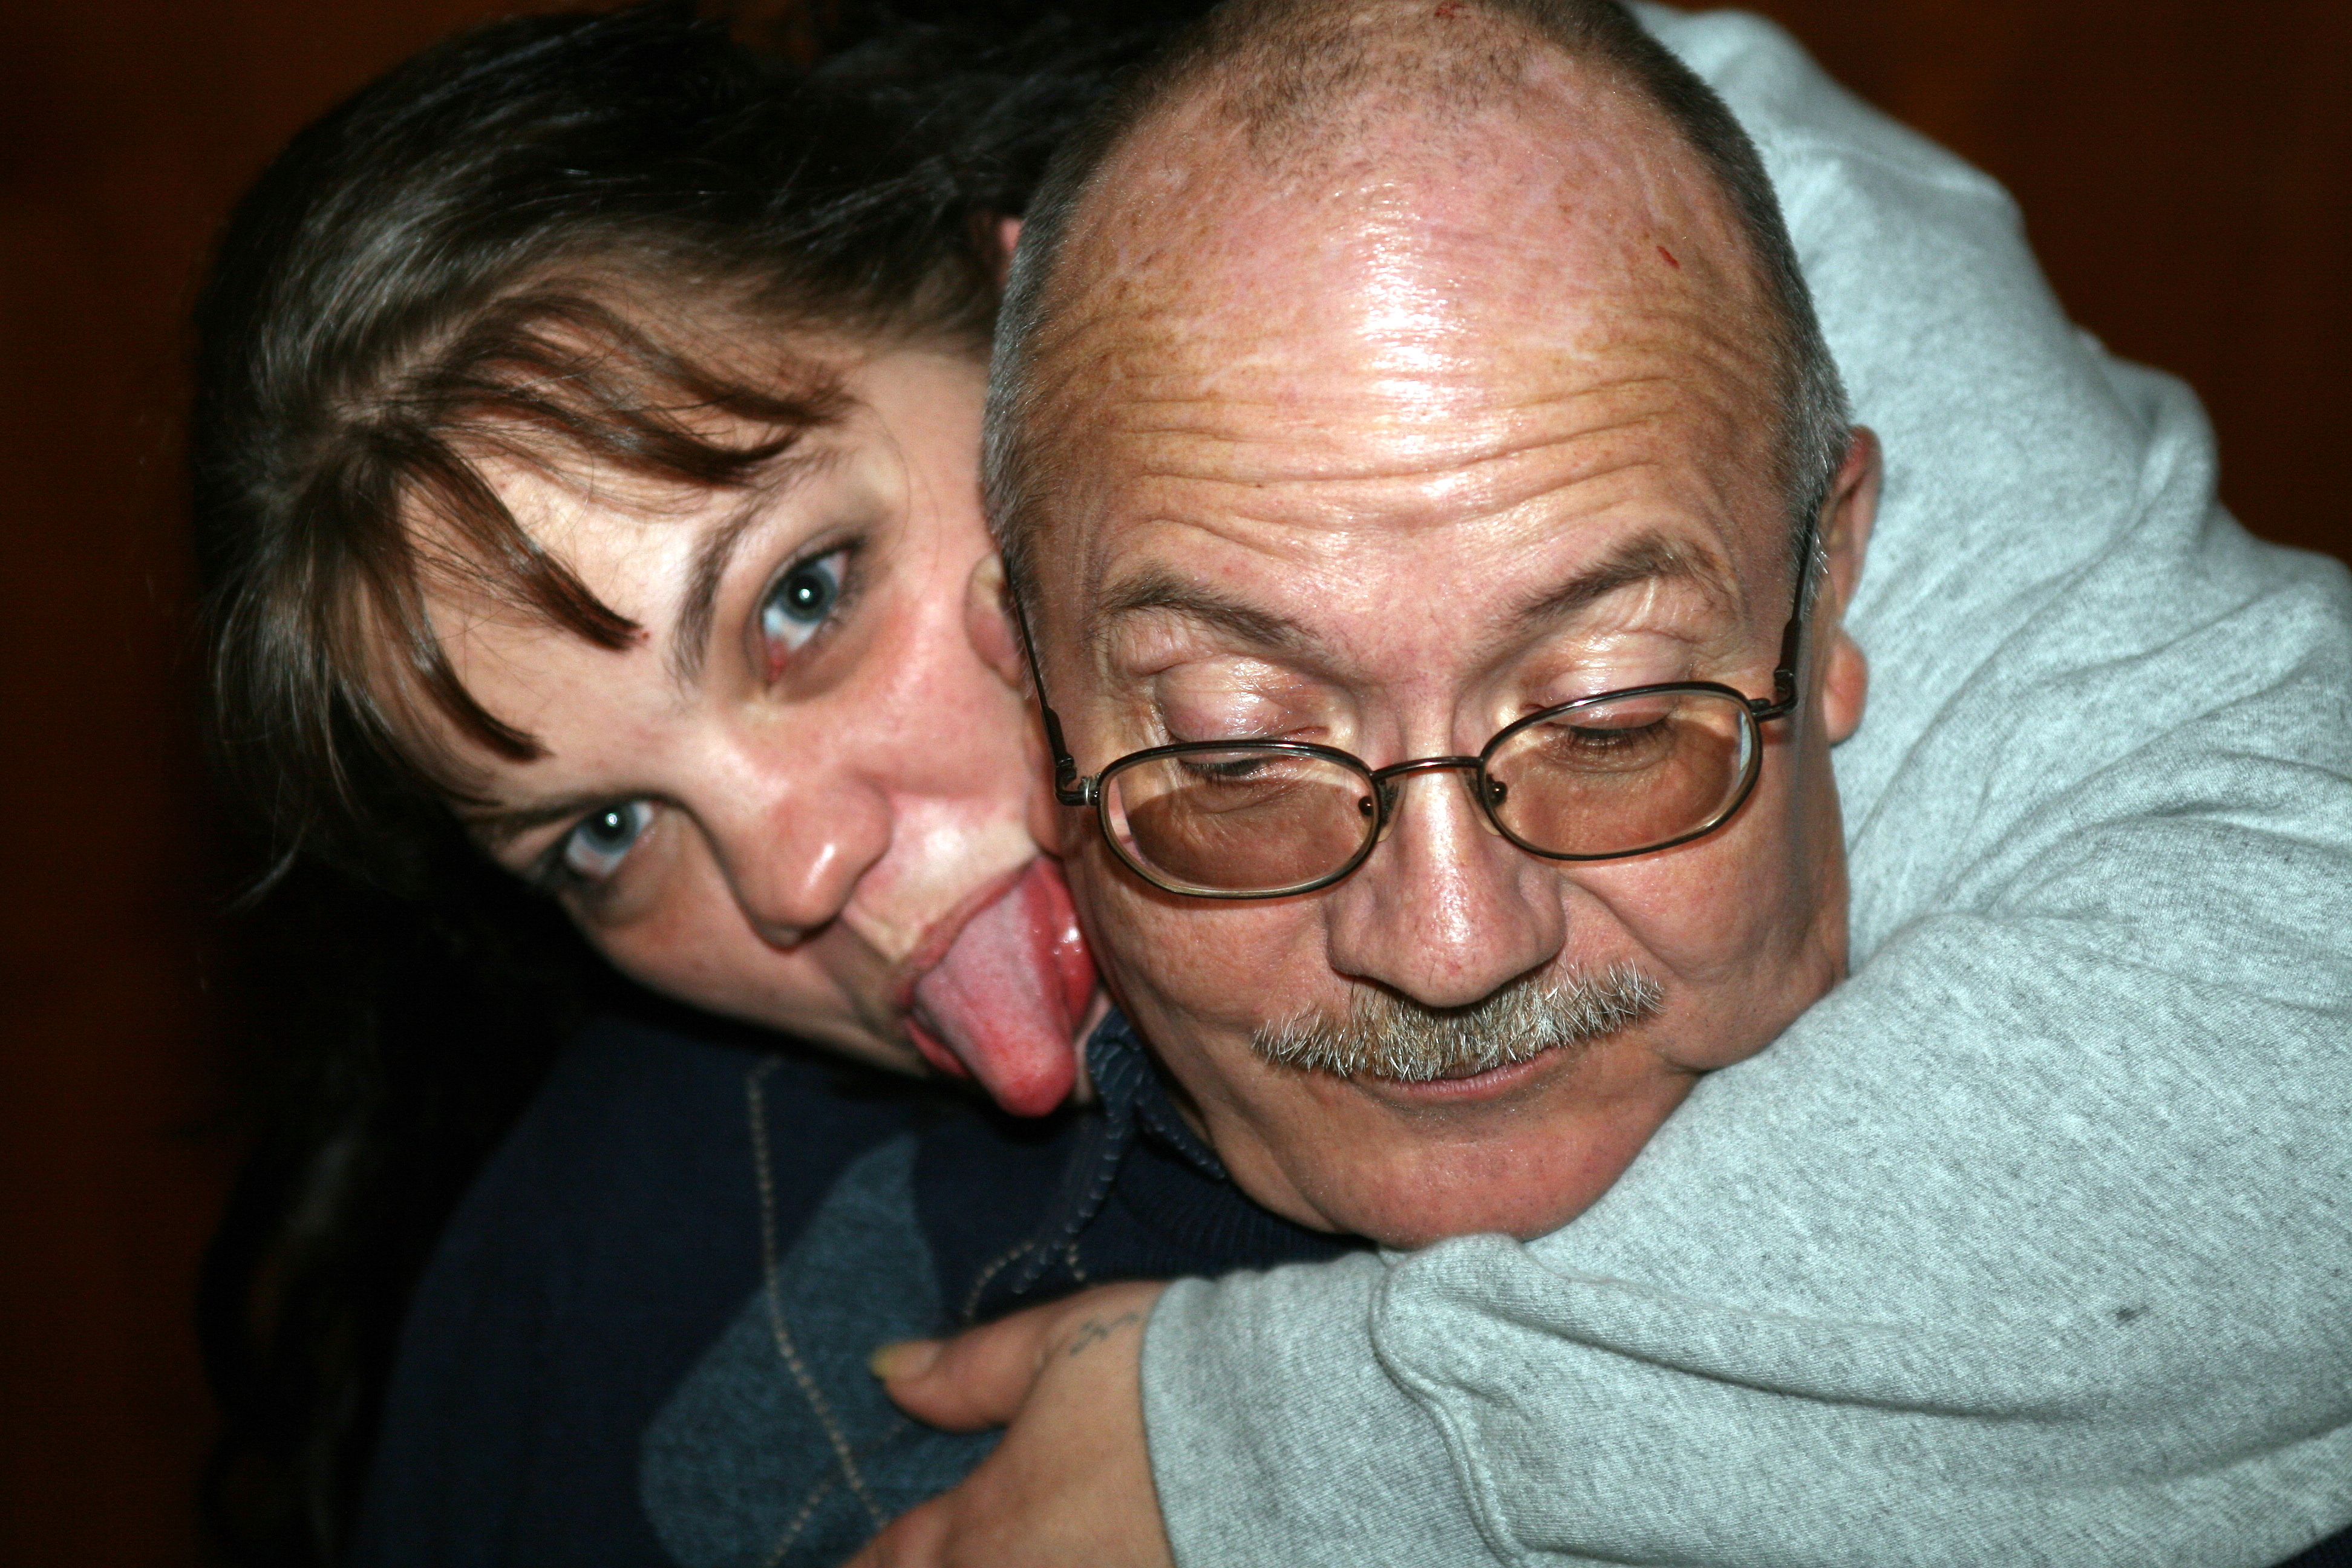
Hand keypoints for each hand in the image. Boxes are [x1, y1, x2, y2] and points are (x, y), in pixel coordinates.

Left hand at [849, 1281, 1174, 1567]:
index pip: (887, 1566)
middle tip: (928, 1552)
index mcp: (981, 1535)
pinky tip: (1080, 1558)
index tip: (872, 1557)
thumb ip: (967, 1372)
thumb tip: (886, 1371)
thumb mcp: (1059, 1347)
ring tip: (1009, 1554)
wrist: (1300, 1441)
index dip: (869, 1563)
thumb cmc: (1170, 1382)